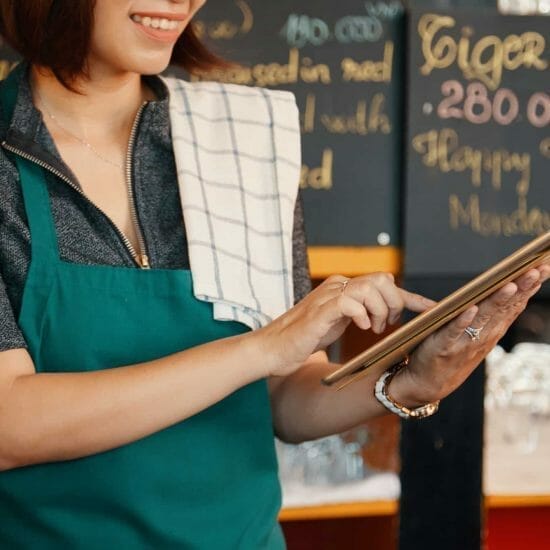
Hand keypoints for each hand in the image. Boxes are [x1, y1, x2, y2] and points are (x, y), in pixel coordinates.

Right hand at [259, 273, 434, 376]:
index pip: (384, 283)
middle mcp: (338, 286)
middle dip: (394, 302)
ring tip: (373, 328)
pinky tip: (361, 328)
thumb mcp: (339, 323)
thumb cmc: (305, 338)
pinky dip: (362, 315)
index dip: (411, 296)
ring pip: (370, 287)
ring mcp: (328, 295)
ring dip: (380, 310)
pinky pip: (351, 302)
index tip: (433, 308)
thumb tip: (386, 314)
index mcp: (343, 287)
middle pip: (382, 279)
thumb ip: (359, 313)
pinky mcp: (321, 310)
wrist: (273, 348)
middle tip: (387, 324)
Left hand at [392, 262, 549, 405]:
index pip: (515, 304)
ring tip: (510, 284)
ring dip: (498, 301)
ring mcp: (465, 342)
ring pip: (484, 319)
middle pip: (505, 308)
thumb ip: (494, 313)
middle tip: (536, 269)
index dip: (530, 286)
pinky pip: (454, 332)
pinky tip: (472, 309)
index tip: (544, 266)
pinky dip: (463, 321)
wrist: (428, 383)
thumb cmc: (453, 353)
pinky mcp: (443, 347)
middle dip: (521, 288)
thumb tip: (513, 286)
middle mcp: (484, 336)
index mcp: (492, 330)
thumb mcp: (479, 333)